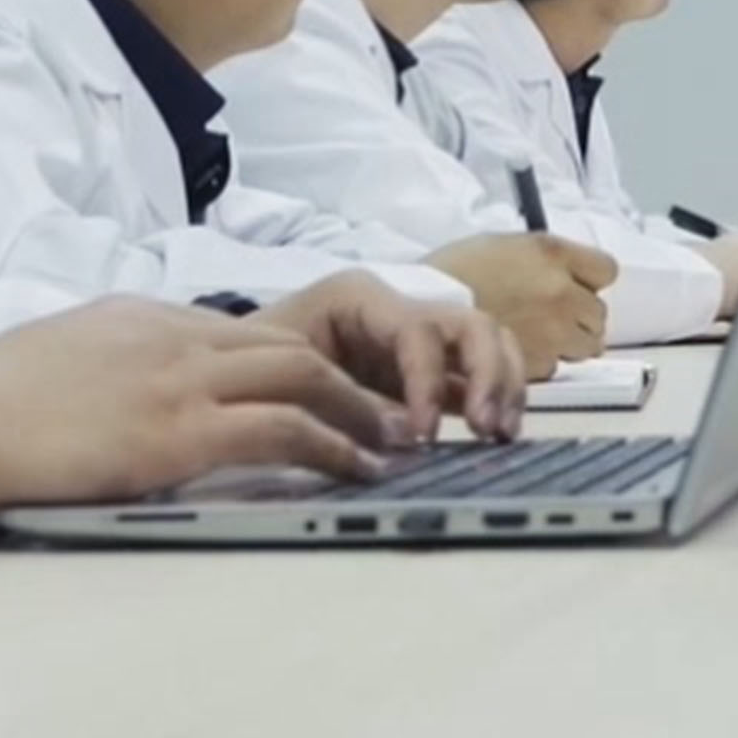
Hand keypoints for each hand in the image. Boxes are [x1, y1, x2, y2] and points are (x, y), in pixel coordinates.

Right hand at [0, 300, 404, 520]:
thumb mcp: (58, 356)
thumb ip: (107, 364)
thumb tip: (123, 394)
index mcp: (141, 316)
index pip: (241, 333)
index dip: (294, 363)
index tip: (327, 393)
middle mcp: (171, 335)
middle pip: (289, 345)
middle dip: (347, 379)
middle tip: (385, 414)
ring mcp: (179, 379)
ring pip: (302, 375)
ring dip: (358, 411)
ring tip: (393, 442)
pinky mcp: (177, 430)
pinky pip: (282, 427)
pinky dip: (333, 445)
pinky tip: (358, 467)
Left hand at [274, 270, 527, 444]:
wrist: (232, 375)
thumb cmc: (252, 367)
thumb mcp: (284, 377)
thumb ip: (345, 404)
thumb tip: (404, 439)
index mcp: (361, 298)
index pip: (419, 331)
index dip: (430, 381)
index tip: (424, 434)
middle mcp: (400, 311)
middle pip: (472, 326)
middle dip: (491, 375)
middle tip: (489, 429)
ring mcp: (419, 341)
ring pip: (489, 344)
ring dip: (505, 387)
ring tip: (501, 435)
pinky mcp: (429, 372)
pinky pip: (480, 375)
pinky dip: (497, 399)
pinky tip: (496, 435)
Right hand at [427, 229, 617, 373]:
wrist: (418, 305)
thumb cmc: (455, 272)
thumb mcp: (505, 246)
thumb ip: (547, 262)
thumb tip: (574, 278)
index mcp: (552, 253)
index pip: (606, 270)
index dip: (590, 281)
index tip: (577, 286)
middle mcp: (560, 291)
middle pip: (597, 313)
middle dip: (579, 317)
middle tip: (550, 318)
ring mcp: (552, 330)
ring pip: (586, 345)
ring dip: (567, 344)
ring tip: (536, 339)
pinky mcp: (538, 363)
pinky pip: (557, 367)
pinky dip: (543, 364)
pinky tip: (519, 354)